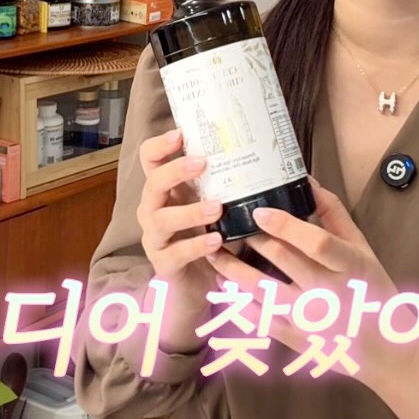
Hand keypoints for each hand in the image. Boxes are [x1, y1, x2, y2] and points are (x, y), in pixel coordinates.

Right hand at [136, 128, 222, 351]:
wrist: (197, 286)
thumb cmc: (209, 236)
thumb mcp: (216, 206)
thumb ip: (227, 186)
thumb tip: (269, 157)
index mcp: (165, 190)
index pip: (150, 159)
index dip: (160, 144)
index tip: (181, 133)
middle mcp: (153, 209)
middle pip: (152, 182)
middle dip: (175, 171)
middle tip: (201, 163)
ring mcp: (154, 237)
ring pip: (161, 218)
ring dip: (190, 211)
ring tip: (217, 207)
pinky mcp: (163, 263)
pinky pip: (175, 253)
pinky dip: (196, 245)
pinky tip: (216, 240)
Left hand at [206, 176, 418, 418]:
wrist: (387, 349)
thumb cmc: (373, 290)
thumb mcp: (362, 249)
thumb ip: (335, 215)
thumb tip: (307, 181)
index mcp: (351, 267)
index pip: (317, 244)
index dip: (287, 226)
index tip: (259, 211)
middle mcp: (330, 294)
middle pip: (285, 263)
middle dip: (251, 241)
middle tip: (225, 223)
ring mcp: (312, 321)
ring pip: (264, 294)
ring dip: (234, 272)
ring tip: (213, 253)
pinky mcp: (298, 340)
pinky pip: (262, 320)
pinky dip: (239, 303)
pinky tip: (223, 287)